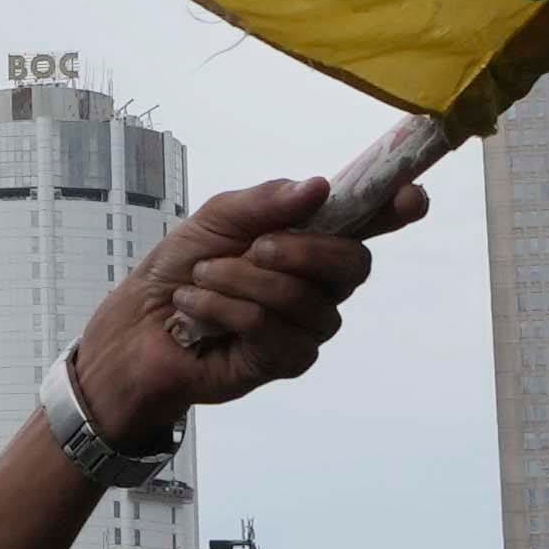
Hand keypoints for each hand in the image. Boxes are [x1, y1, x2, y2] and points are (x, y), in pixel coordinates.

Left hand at [75, 173, 370, 438]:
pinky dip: (226, 311)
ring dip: (242, 282)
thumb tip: (318, 188)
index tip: (412, 197)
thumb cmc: (180, 268)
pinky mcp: (286, 361)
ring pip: (304, 298)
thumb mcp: (215, 220)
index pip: (368, 223)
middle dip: (303, 250)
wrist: (136, 328)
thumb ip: (264, 202)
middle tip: (255, 247)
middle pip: (353, 264)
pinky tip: (198, 310)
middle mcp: (320, 283)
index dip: (397, 209)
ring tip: (203, 279)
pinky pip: (273, 330)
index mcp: (311, 240)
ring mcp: (308, 326)